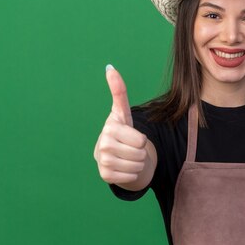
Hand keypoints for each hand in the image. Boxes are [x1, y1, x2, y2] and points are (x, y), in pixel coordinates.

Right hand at [94, 65, 148, 185]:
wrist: (114, 155)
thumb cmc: (121, 131)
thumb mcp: (123, 112)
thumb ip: (118, 91)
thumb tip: (110, 67)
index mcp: (109, 128)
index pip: (141, 140)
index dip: (141, 140)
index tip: (130, 136)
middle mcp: (103, 145)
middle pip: (140, 154)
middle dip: (140, 152)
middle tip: (130, 148)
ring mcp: (102, 162)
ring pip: (137, 166)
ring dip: (137, 163)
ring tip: (127, 157)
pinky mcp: (105, 176)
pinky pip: (131, 177)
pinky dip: (132, 174)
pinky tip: (123, 167)